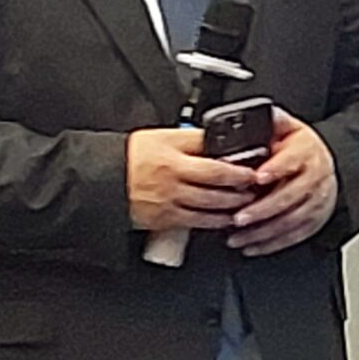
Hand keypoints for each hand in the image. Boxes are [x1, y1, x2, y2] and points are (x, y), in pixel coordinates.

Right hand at [126, 127, 260, 232]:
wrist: (102, 179)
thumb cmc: (133, 156)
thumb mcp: (163, 137)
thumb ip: (193, 139)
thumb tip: (222, 140)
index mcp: (171, 155)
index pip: (214, 162)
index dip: (238, 168)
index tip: (253, 168)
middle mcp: (171, 179)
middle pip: (215, 185)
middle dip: (241, 187)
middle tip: (256, 186)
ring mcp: (168, 201)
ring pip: (210, 206)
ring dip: (233, 205)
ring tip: (247, 201)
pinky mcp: (164, 219)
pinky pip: (197, 222)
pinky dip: (216, 221)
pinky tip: (227, 218)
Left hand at [229, 110, 339, 256]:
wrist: (325, 164)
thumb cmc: (299, 147)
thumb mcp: (288, 126)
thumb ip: (272, 121)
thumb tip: (255, 113)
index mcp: (306, 152)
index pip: (292, 161)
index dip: (275, 169)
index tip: (258, 177)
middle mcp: (315, 177)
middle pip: (291, 196)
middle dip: (262, 210)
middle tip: (238, 217)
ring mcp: (318, 200)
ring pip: (292, 220)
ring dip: (264, 231)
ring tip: (237, 236)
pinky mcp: (315, 219)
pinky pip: (295, 235)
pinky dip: (273, 244)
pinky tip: (252, 246)